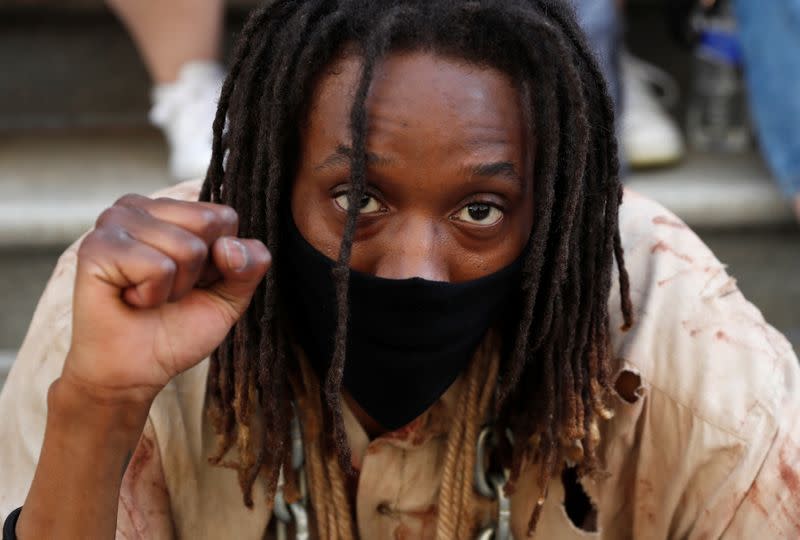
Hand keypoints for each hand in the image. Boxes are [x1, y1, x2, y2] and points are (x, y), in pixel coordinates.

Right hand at [63, 194, 270, 406]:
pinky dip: (152, 295)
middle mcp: (138, 205)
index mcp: (169, 209)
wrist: (135, 370)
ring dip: (175, 288)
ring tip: (146, 295)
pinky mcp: (96, 247)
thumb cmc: (177, 328)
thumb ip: (250, 264)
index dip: (220, 260)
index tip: (192, 282)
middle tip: (167, 290)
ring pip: (187, 247)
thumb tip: (230, 246)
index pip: (224, 216)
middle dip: (199, 271)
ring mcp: (113, 221)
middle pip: (208, 224)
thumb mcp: (230, 296)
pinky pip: (158, 267)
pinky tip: (130, 299)